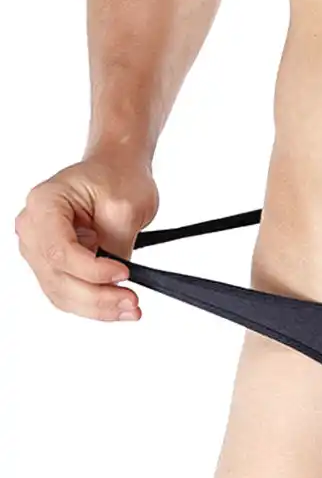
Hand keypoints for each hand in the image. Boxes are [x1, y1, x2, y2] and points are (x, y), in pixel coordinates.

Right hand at [14, 153, 158, 321]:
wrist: (116, 169)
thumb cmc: (118, 176)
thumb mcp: (125, 206)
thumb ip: (116, 245)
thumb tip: (116, 281)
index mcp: (45, 204)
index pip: (59, 250)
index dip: (91, 270)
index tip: (124, 274)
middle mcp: (34, 227)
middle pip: (56, 276)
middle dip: (96, 297)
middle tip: (131, 303)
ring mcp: (40, 247)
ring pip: (60, 291)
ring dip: (95, 306)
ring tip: (129, 308)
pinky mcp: (54, 262)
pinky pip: (67, 290)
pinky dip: (93, 302)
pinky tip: (117, 306)